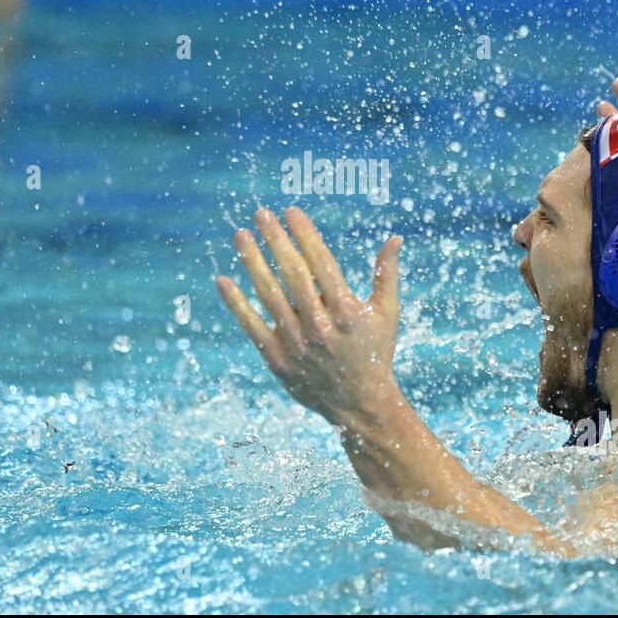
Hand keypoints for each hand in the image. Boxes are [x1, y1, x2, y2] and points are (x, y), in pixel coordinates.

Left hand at [215, 207, 403, 428]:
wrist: (359, 406)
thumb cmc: (375, 353)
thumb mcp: (387, 314)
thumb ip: (386, 275)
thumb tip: (395, 238)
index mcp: (347, 311)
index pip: (321, 263)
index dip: (305, 234)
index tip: (291, 211)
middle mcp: (320, 326)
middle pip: (293, 274)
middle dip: (276, 241)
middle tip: (261, 214)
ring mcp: (297, 344)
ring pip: (269, 295)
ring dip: (252, 262)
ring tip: (240, 235)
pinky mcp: (278, 360)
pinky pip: (252, 326)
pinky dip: (236, 303)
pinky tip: (223, 279)